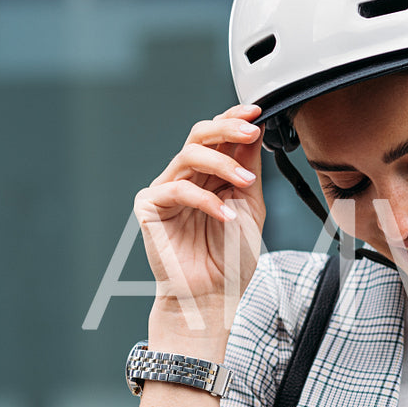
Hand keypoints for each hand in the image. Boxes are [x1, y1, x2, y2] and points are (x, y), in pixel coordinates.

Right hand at [135, 103, 266, 332]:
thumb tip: (254, 130)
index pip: (218, 136)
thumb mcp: (251, 205)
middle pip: (200, 136)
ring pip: (188, 155)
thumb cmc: (231, 257)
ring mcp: (167, 189)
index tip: (257, 111)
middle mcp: (188, 177)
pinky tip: (225, 214)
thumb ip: (248, 168)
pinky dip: (205, 199)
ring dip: (222, 163)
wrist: (214, 295)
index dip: (234, 118)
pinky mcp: (150, 207)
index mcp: (211, 174)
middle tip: (251, 131)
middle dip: (227, 128)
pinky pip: (177, 190)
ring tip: (245, 181)